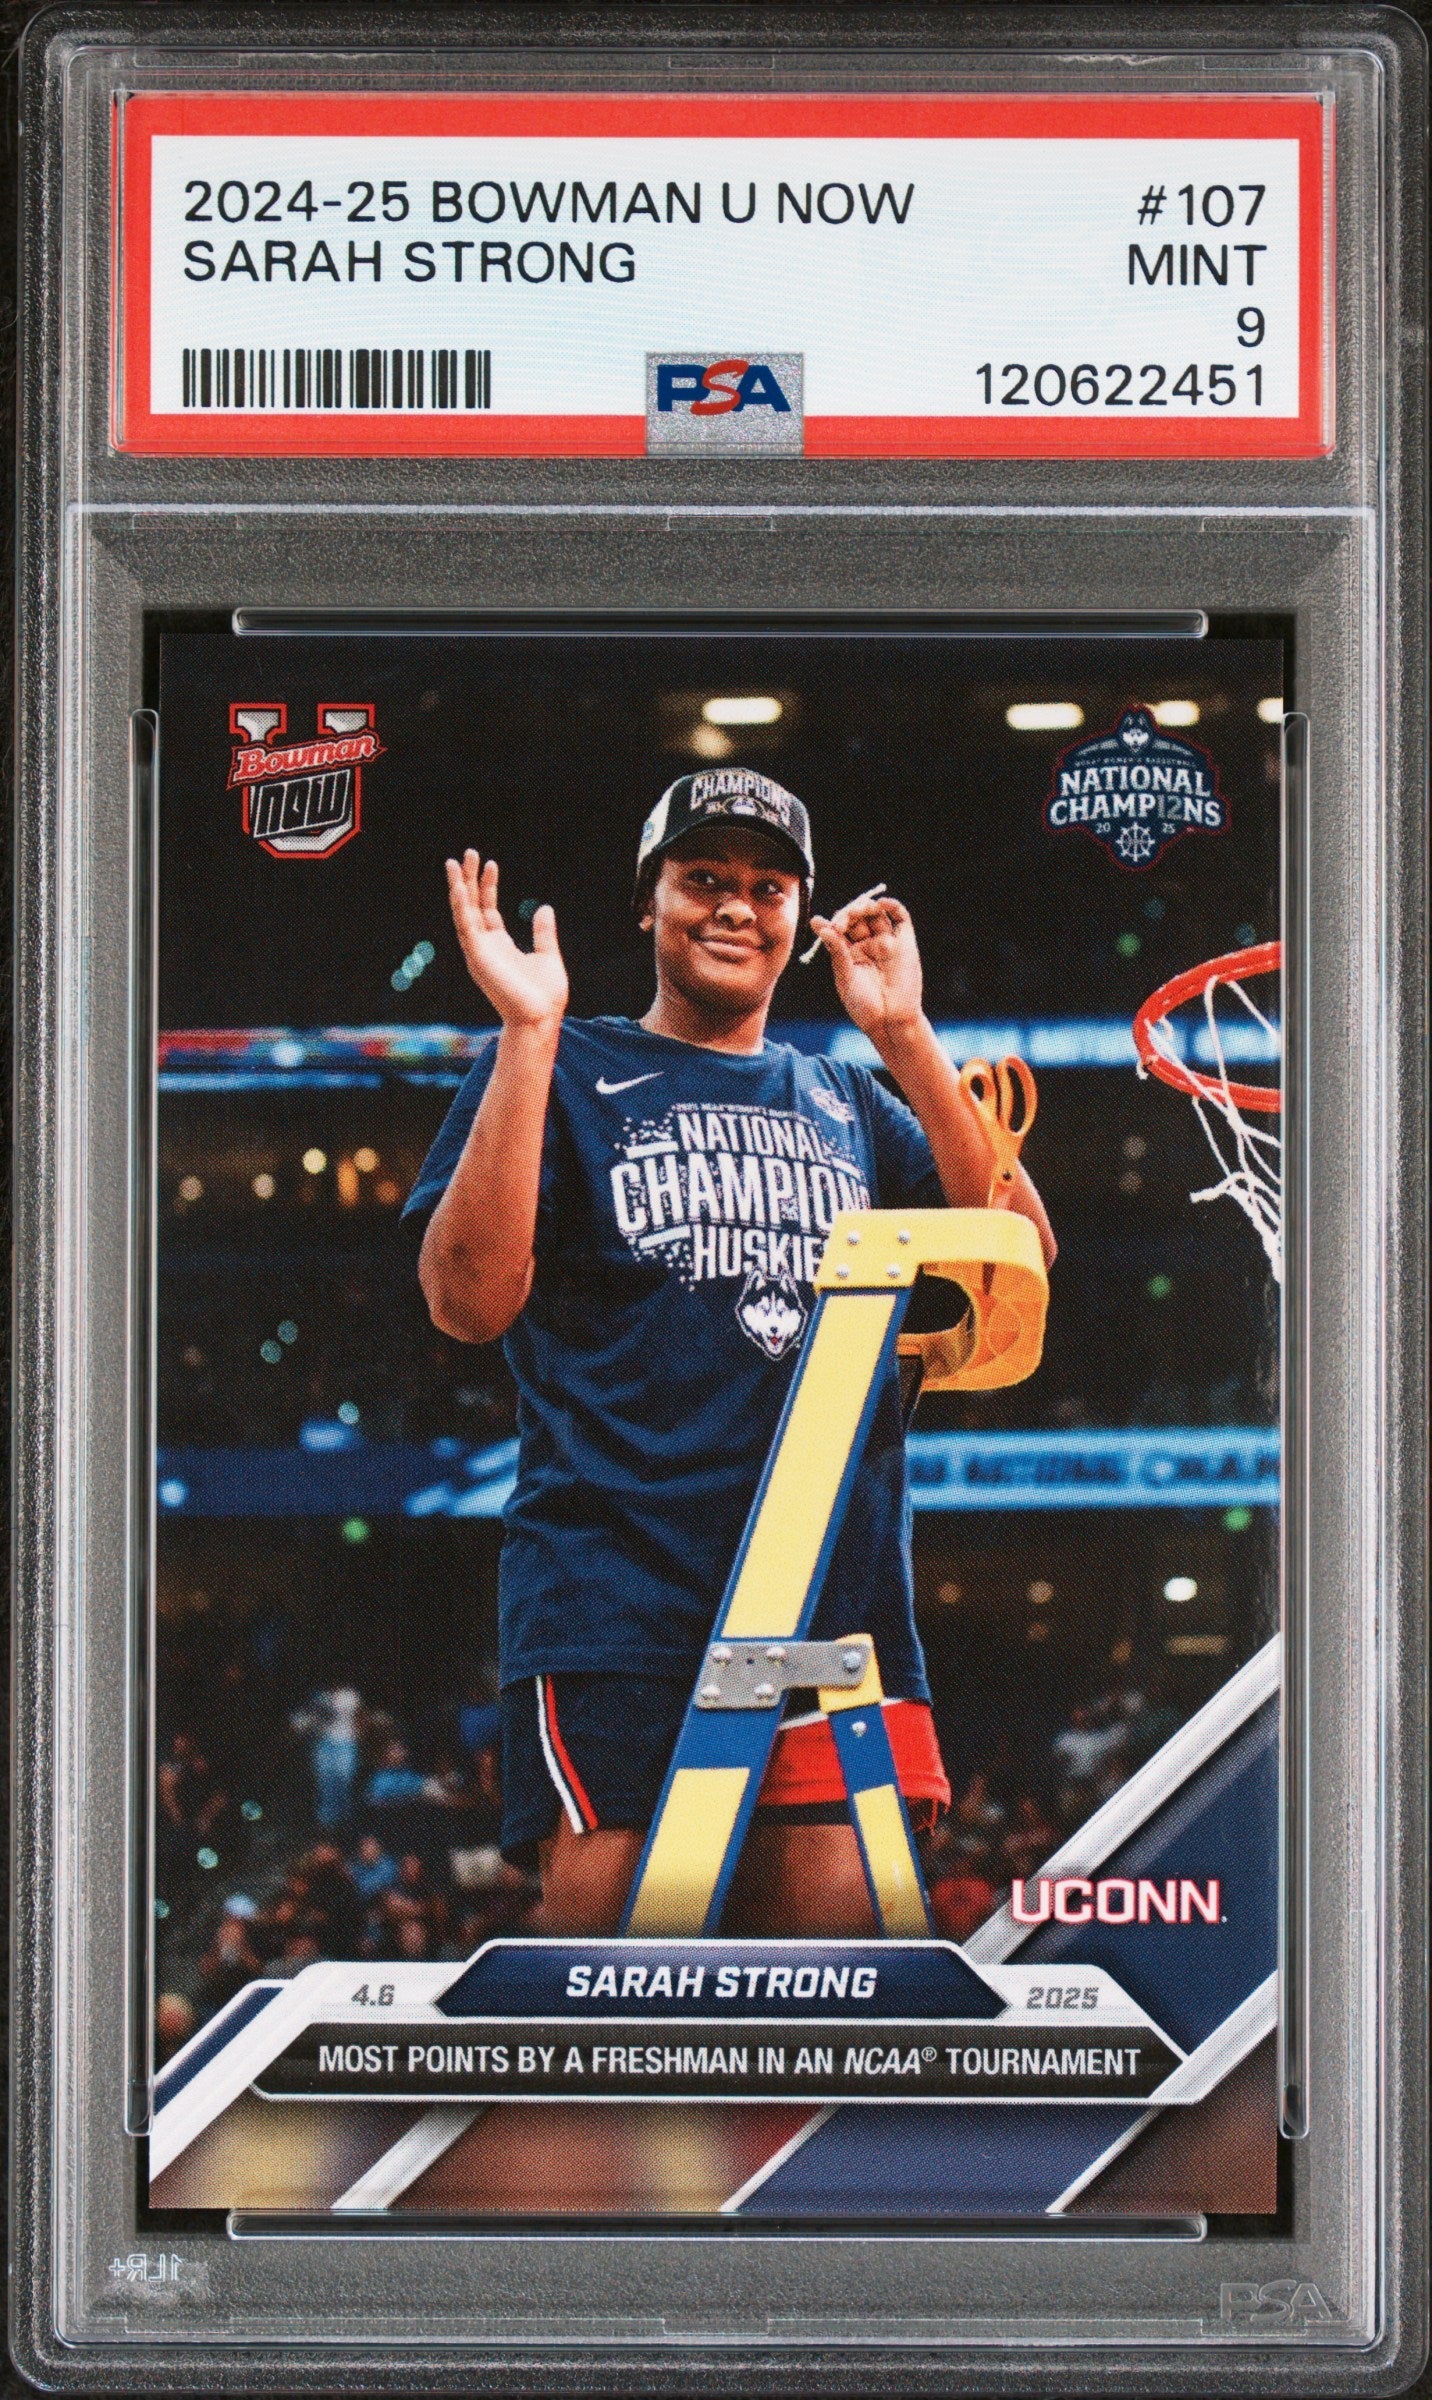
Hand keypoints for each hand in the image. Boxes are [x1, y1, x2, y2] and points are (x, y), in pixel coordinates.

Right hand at [445, 852, 567, 1032]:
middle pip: (472, 905)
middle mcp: (485, 946)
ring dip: (458, 887)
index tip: (491, 864)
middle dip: (469, 879)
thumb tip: (544, 908)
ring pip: (463, 913)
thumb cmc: (545, 996)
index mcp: (499, 945)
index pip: (487, 909)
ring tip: (454, 862)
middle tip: (467, 853)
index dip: (487, 886)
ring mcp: (479, 951)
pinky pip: (466, 927)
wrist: (540, 1018)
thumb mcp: (548, 955)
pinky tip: (460, 887)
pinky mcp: (478, 958)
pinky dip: (461, 907)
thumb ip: (544, 933)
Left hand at [809, 893, 923, 1042]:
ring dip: (866, 907)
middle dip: (850, 913)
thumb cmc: (864, 1005)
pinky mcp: (905, 943)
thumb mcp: (845, 975)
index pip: (840, 927)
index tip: (828, 925)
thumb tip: (818, 922)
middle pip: (858, 918)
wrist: (891, 1021)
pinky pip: (900, 918)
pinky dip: (892, 906)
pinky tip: (881, 904)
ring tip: (859, 910)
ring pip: (876, 915)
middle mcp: (868, 945)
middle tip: (843, 920)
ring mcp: (886, 942)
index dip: (835, 922)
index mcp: (848, 953)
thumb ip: (836, 948)